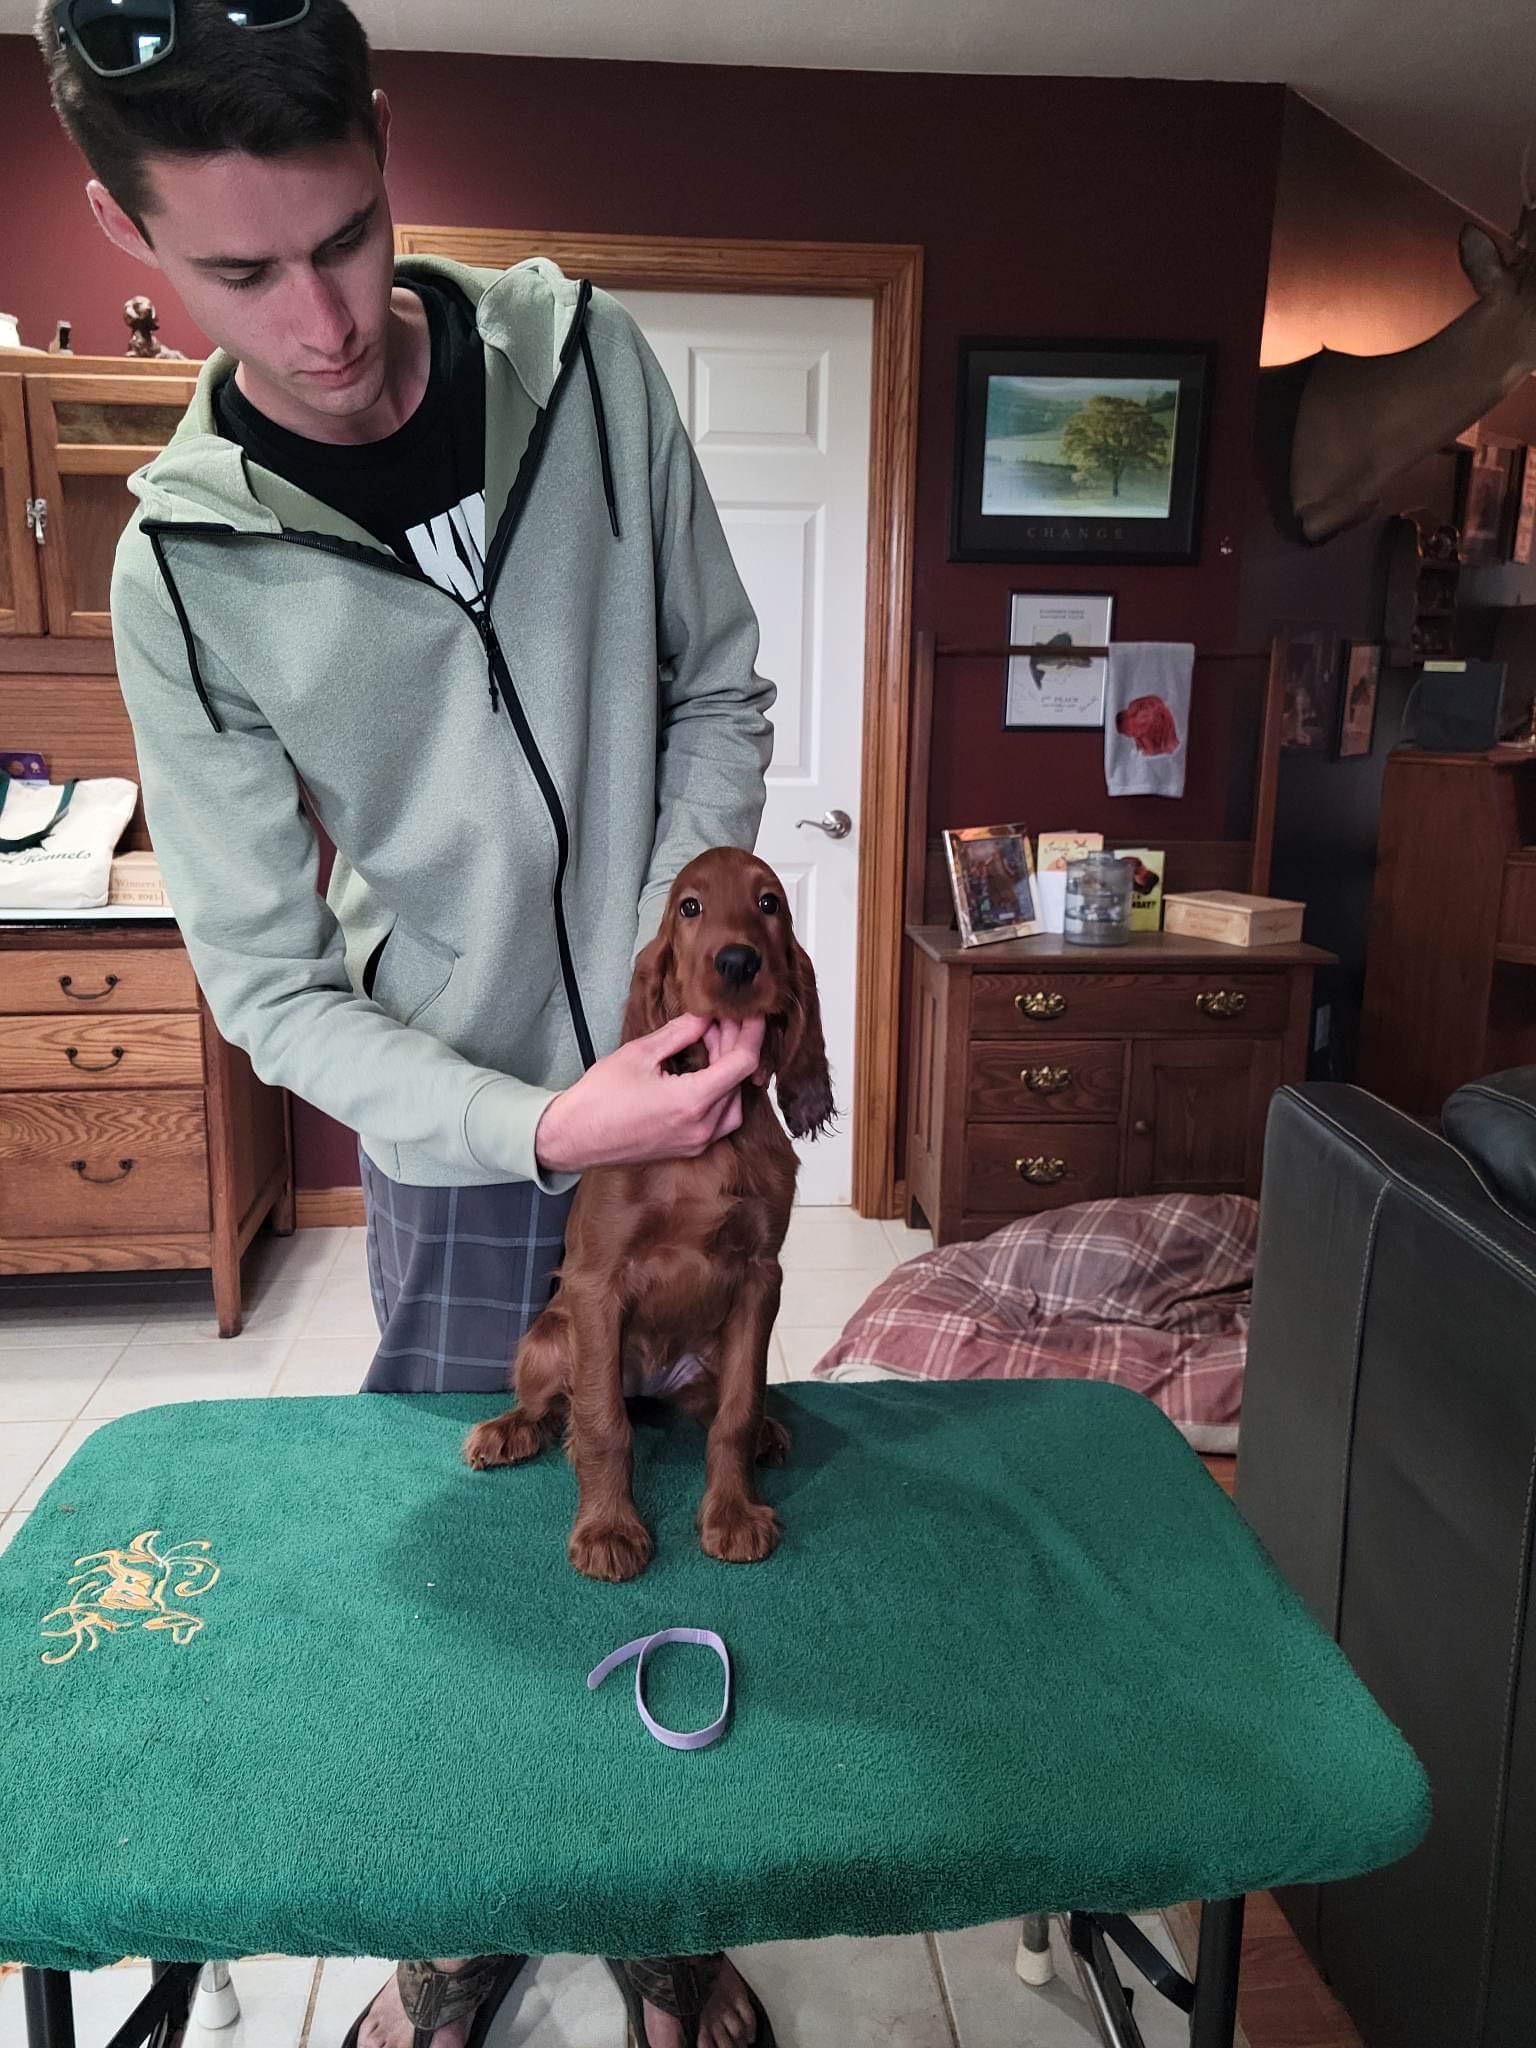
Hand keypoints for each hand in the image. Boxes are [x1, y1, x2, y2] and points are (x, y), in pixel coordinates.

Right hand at [534, 1013, 766, 1172]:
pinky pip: (720, 1119)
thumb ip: (680, 1033)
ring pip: (734, 1102)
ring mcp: (696, 1142)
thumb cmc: (599, 1096)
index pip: (742, 1063)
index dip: (752, 1034)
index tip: (753, 1013)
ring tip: (709, 1044)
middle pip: (740, 1081)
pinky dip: (720, 1092)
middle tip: (718, 1021)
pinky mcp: (688, 1148)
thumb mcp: (640, 1053)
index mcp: (692, 1102)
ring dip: (728, 1071)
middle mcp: (702, 1127)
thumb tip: (706, 1017)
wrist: (574, 1137)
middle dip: (734, 1046)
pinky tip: (704, 1071)